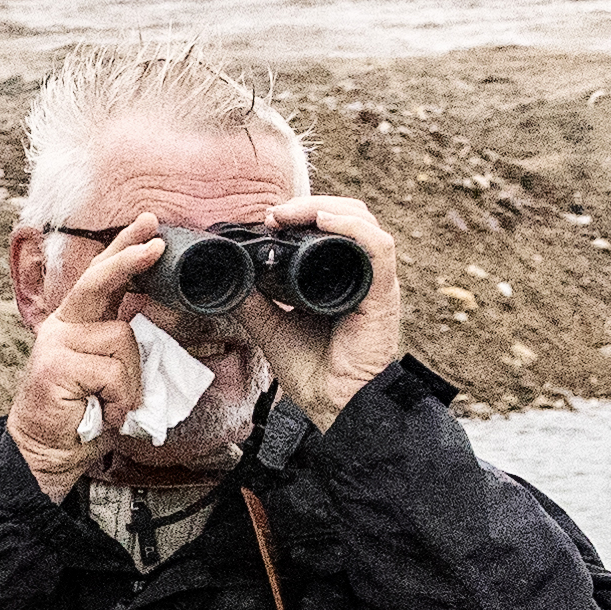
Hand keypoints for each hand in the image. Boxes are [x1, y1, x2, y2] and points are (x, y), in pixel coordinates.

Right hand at [1, 236, 148, 500]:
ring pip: (122, 341)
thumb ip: (123, 344)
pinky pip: (113, 373)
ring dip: (130, 381)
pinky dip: (118, 399)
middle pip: (99, 282)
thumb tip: (152, 319)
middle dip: (129, 259)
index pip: (101, 278)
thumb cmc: (81, 415)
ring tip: (111, 404)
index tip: (149, 226)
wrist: (45, 453)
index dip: (124, 249)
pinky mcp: (56, 367)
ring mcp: (57, 344)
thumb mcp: (110, 373)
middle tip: (156, 244)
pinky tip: (101, 412)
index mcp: (76, 324)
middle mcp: (62, 327)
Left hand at [258, 190, 411, 424]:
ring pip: (363, 222)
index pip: (331, 227)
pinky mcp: (383, 294)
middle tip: (274, 213)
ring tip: (292, 213)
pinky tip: (326, 221)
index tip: (268, 217)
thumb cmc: (312, 370)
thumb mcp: (271, 327)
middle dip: (310, 205)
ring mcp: (375, 282)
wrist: (335, 403)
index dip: (303, 213)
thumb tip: (227, 277)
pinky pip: (378, 249)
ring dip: (326, 209)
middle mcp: (360, 274)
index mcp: (339, 277)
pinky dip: (353, 228)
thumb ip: (254, 302)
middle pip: (347, 216)